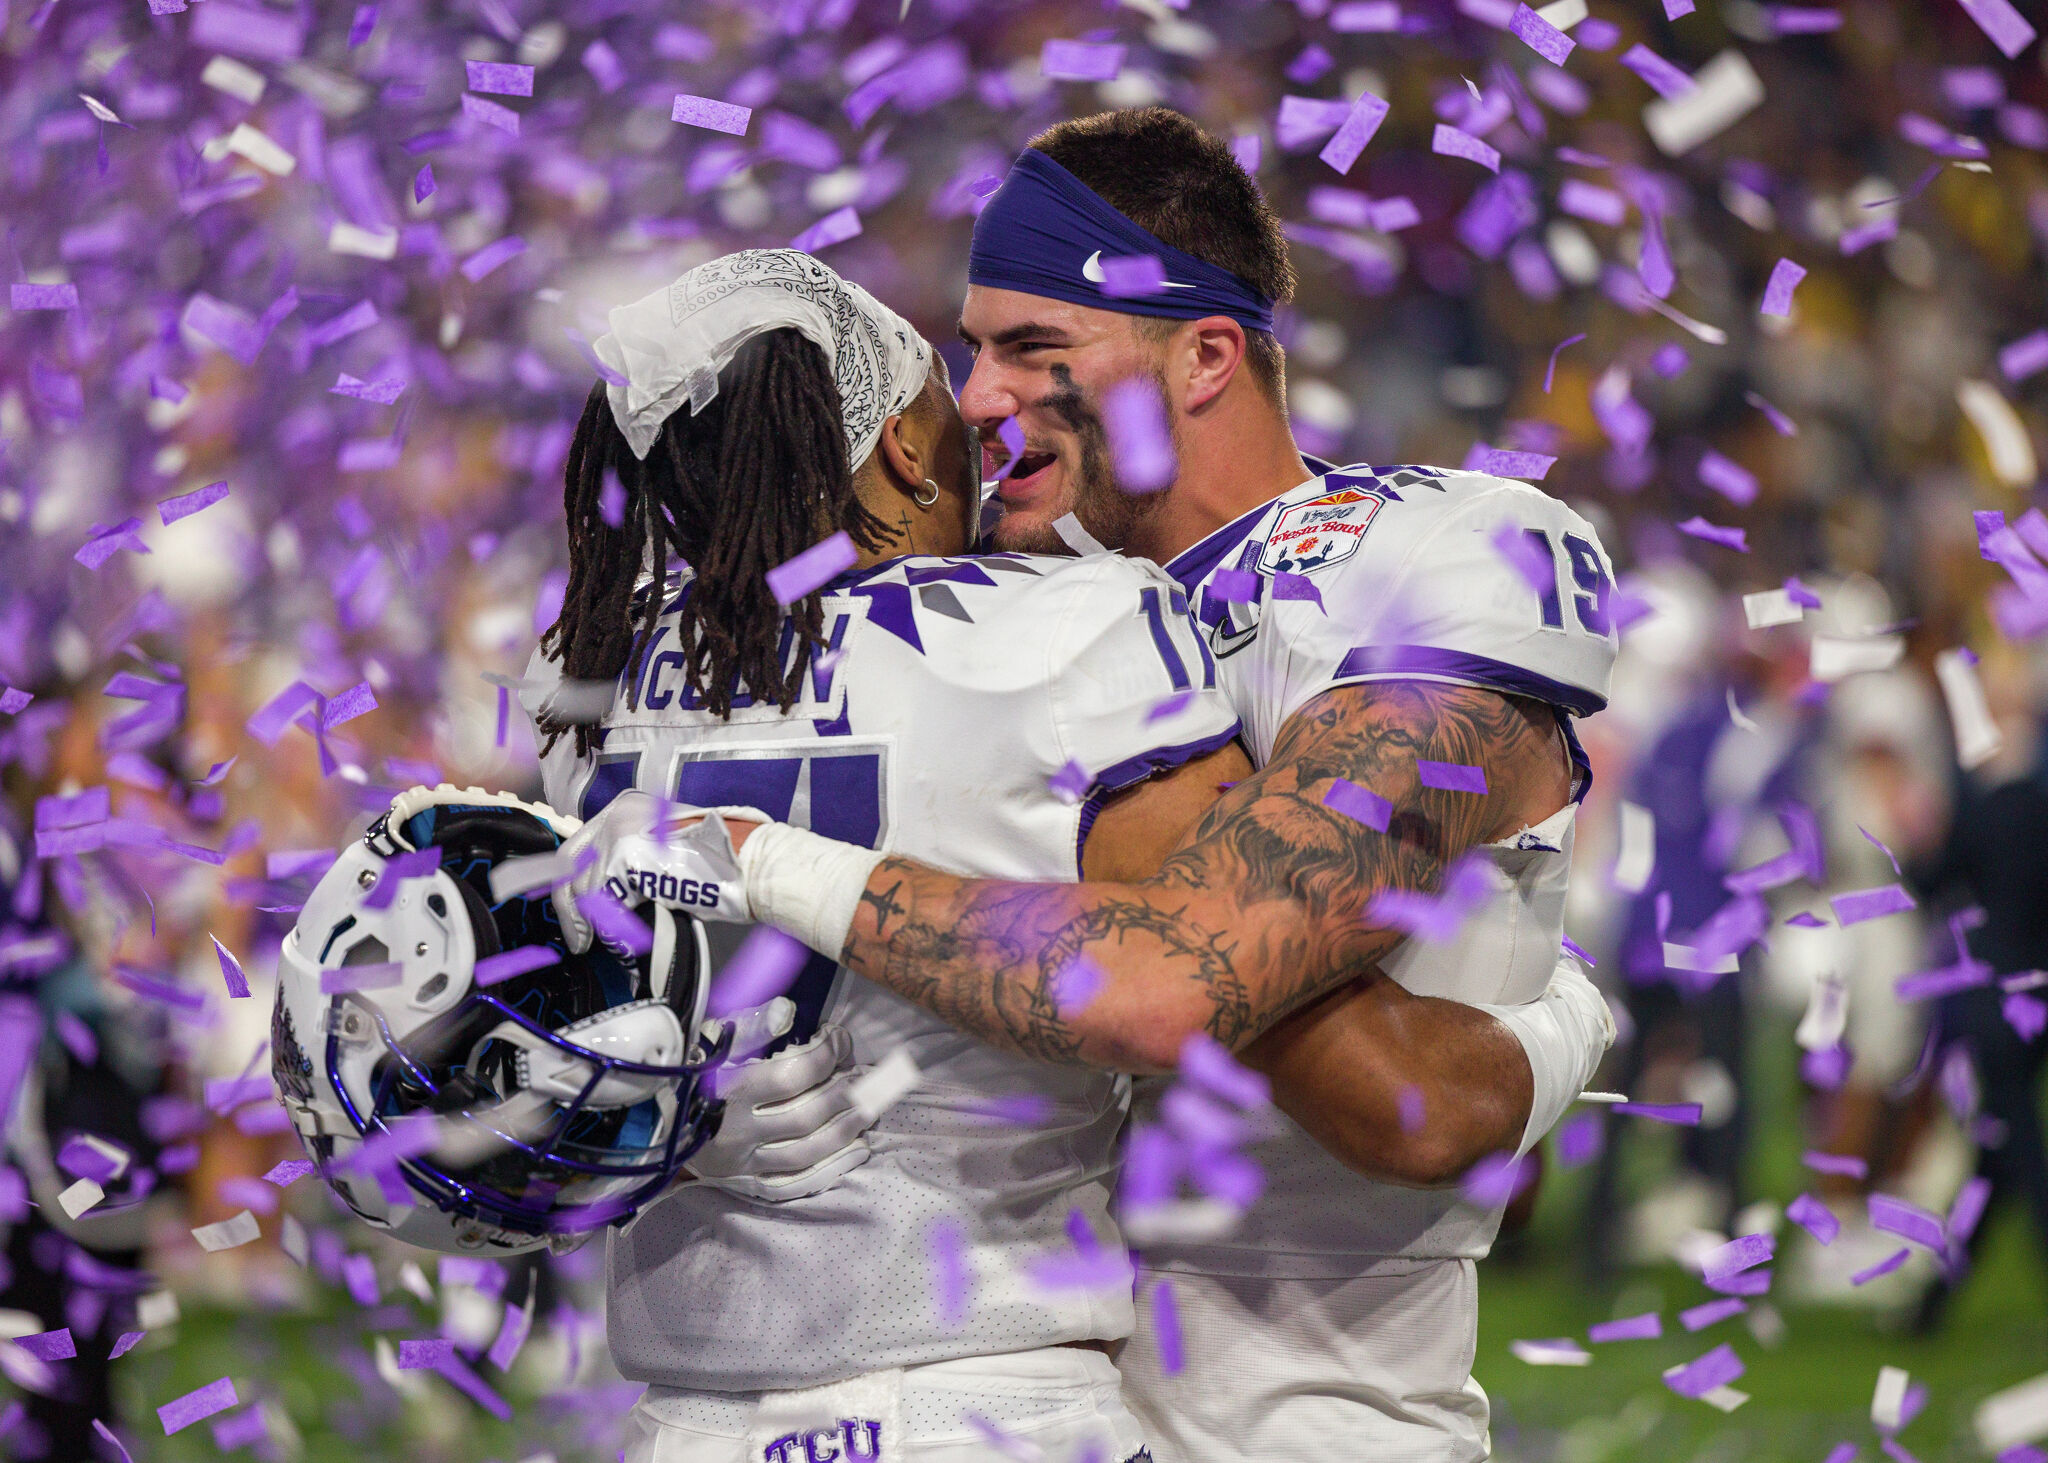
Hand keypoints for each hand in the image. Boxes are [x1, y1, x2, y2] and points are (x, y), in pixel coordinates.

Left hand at [551, 791, 757, 952]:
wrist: (743, 858)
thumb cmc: (717, 859)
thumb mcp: (665, 848)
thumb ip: (635, 859)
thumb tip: (609, 891)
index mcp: (629, 808)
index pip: (582, 845)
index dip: (570, 881)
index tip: (570, 908)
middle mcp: (619, 813)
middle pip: (573, 863)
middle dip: (570, 906)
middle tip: (578, 936)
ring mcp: (619, 832)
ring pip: (585, 885)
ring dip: (590, 920)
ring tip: (600, 941)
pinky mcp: (624, 856)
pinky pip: (602, 899)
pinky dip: (602, 924)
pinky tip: (609, 939)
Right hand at [685, 1002, 875, 1203]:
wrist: (644, 1117)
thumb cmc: (686, 1067)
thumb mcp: (710, 1037)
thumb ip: (750, 1024)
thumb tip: (787, 1012)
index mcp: (726, 1089)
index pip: (790, 1076)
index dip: (825, 1055)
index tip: (839, 1037)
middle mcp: (735, 1129)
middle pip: (805, 1116)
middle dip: (843, 1093)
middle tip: (866, 1075)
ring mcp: (742, 1159)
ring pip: (805, 1151)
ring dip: (845, 1129)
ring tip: (870, 1108)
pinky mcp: (744, 1177)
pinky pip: (795, 1179)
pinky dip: (830, 1164)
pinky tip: (856, 1148)